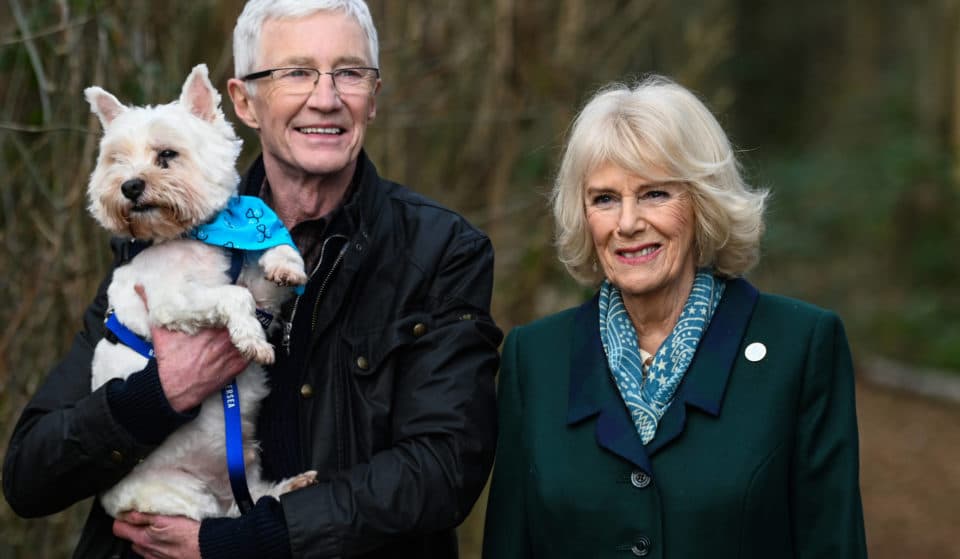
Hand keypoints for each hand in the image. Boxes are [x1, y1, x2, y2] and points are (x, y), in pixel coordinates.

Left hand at [113, 512, 199, 558]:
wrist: (207, 547)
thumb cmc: (189, 533)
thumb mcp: (165, 519)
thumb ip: (143, 516)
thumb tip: (126, 512)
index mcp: (142, 539)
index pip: (118, 529)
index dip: (121, 518)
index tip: (127, 512)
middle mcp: (145, 551)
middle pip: (130, 537)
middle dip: (135, 527)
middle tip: (148, 517)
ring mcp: (154, 557)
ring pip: (143, 545)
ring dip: (147, 536)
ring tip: (161, 526)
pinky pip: (154, 552)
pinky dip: (158, 544)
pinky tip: (169, 537)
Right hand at [135, 285, 249, 411]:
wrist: (174, 389)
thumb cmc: (169, 358)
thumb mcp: (160, 329)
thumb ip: (151, 304)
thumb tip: (138, 285)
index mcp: (210, 324)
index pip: (232, 304)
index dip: (236, 299)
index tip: (236, 295)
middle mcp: (226, 336)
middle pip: (245, 317)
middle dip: (245, 312)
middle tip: (244, 308)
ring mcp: (235, 352)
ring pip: (252, 333)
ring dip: (251, 328)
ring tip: (249, 324)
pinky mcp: (240, 366)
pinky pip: (254, 351)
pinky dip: (253, 346)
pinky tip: (248, 342)